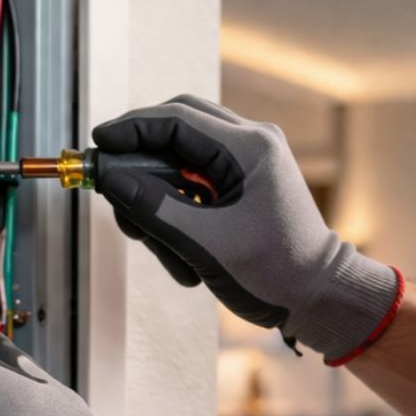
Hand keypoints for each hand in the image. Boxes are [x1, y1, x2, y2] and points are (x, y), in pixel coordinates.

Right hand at [93, 95, 403, 363]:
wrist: (319, 296)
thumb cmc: (274, 273)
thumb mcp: (205, 243)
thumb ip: (153, 207)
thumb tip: (109, 178)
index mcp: (249, 148)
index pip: (175, 119)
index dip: (129, 129)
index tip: (96, 147)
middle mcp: (252, 143)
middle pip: (175, 130)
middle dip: (140, 166)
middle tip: (117, 200)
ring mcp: (250, 161)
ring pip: (180, 160)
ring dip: (159, 199)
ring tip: (158, 246)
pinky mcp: (245, 182)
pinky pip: (195, 182)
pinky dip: (177, 210)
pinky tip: (179, 251)